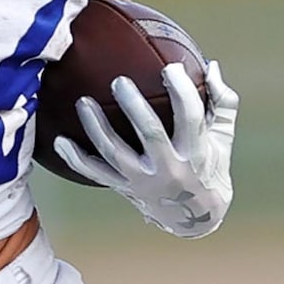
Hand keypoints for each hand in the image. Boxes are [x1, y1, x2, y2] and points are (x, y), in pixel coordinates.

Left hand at [51, 60, 238, 236]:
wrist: (195, 217)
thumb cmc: (210, 166)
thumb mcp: (223, 137)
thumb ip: (223, 102)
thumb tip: (212, 66)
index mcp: (195, 151)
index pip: (189, 116)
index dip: (180, 91)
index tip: (170, 68)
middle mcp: (168, 168)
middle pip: (148, 132)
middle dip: (133, 105)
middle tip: (119, 81)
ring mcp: (142, 180)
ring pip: (114, 152)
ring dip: (96, 127)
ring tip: (83, 102)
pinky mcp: (124, 187)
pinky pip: (95, 173)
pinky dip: (75, 158)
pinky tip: (59, 141)